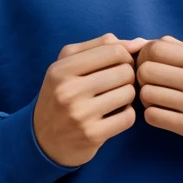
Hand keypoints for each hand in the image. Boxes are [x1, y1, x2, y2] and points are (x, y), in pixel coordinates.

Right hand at [33, 32, 146, 166]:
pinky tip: (116, 114)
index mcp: (62, 69)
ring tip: (117, 97)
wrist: (42, 140)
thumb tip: (139, 42)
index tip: (121, 63)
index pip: (113, 50)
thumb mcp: (69, 63)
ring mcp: (80, 115)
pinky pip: (128, 117)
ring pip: (128, 93)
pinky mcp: (92, 135)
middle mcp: (69, 91)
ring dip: (128, 95)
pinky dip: (127, 114)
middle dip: (128, 75)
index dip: (125, 55)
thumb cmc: (61, 93)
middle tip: (120, 82)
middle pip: (124, 71)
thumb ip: (101, 46)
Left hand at [135, 35, 182, 151]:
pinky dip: (152, 115)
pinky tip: (161, 113)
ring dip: (146, 98)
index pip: (155, 49)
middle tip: (151, 84)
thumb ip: (174, 48)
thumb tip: (138, 43)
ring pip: (147, 94)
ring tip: (156, 99)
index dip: (144, 56)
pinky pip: (153, 117)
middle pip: (146, 71)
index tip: (149, 65)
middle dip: (142, 78)